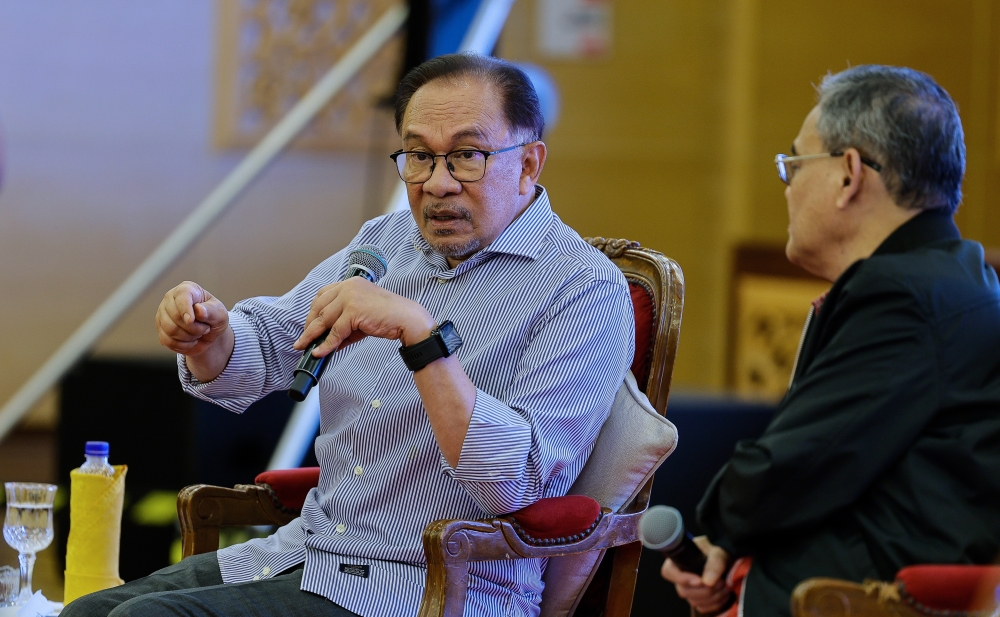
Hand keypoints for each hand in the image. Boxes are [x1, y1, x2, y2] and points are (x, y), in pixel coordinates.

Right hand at [155, 281, 229, 355]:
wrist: (209, 333)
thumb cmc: (214, 318)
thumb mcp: (220, 313)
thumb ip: (211, 311)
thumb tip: (198, 310)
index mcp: (187, 289)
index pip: (182, 296)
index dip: (185, 309)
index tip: (191, 321)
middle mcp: (170, 299)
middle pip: (175, 316)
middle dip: (194, 328)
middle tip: (205, 328)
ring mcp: (162, 314)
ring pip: (170, 330)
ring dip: (189, 337)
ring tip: (198, 333)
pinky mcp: (160, 329)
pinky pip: (167, 341)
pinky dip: (182, 345)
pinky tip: (190, 341)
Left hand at [293, 277, 434, 356]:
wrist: (407, 319)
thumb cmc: (388, 317)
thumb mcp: (361, 319)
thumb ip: (343, 326)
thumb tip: (327, 342)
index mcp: (351, 284)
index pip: (323, 295)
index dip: (313, 311)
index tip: (309, 325)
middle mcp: (348, 287)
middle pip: (320, 306)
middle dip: (310, 325)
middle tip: (304, 339)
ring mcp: (350, 297)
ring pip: (323, 319)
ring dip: (312, 335)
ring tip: (305, 346)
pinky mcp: (353, 311)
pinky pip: (334, 331)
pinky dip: (326, 344)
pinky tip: (320, 352)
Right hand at [660, 536, 732, 613]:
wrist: (726, 562)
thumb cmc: (717, 553)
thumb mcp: (717, 553)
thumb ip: (713, 564)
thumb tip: (707, 582)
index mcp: (678, 561)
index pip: (669, 572)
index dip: (682, 579)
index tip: (700, 581)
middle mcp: (679, 577)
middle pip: (683, 591)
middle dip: (705, 590)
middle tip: (721, 582)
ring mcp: (687, 590)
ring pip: (694, 601)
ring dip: (713, 597)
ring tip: (725, 586)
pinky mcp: (697, 600)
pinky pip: (702, 608)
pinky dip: (716, 604)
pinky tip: (723, 594)